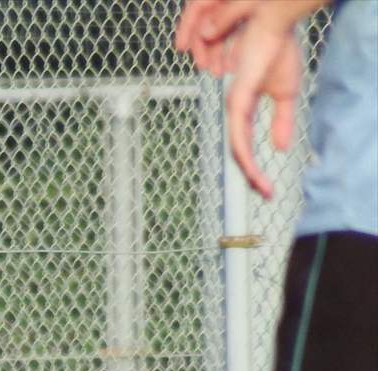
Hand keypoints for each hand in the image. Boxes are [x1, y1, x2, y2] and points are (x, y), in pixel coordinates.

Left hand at [174, 0, 307, 198]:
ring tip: (262, 188)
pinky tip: (252, 168)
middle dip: (251, 178)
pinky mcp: (238, 101)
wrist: (275, 27)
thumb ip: (281, 121)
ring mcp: (234, 108)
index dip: (254, 169)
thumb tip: (280, 147)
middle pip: (239, 154)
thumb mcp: (285, 93)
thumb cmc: (276, 52)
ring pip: (237, 150)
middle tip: (265, 194)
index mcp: (243, 111)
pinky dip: (245, 154)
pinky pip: (239, 135)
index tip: (266, 187)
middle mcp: (235, 112)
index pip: (245, 147)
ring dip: (250, 172)